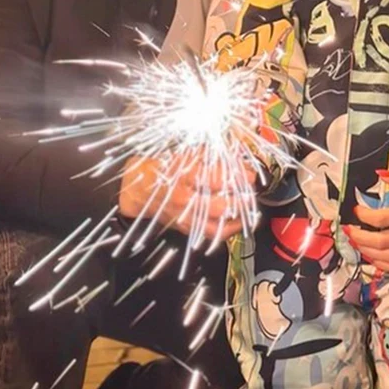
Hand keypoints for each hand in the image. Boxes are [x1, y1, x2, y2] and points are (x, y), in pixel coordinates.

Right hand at [119, 153, 257, 240]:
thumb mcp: (182, 153)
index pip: (216, 179)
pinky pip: (207, 235)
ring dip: (236, 220)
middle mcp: (183, 199)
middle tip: (252, 194)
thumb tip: (233, 155)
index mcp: (183, 176)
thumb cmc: (160, 166)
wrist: (136, 188)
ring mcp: (183, 217)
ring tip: (250, 212)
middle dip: (240, 201)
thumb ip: (207, 154)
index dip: (237, 178)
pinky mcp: (183, 228)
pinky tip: (235, 224)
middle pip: (219, 206)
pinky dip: (224, 232)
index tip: (251, 176)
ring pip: (215, 225)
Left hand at [346, 170, 388, 273]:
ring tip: (356, 244)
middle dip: (359, 238)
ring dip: (367, 252)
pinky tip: (373, 259)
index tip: (356, 210)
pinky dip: (382, 266)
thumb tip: (380, 173)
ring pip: (386, 257)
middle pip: (379, 242)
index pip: (381, 218)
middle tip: (348, 231)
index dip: (364, 216)